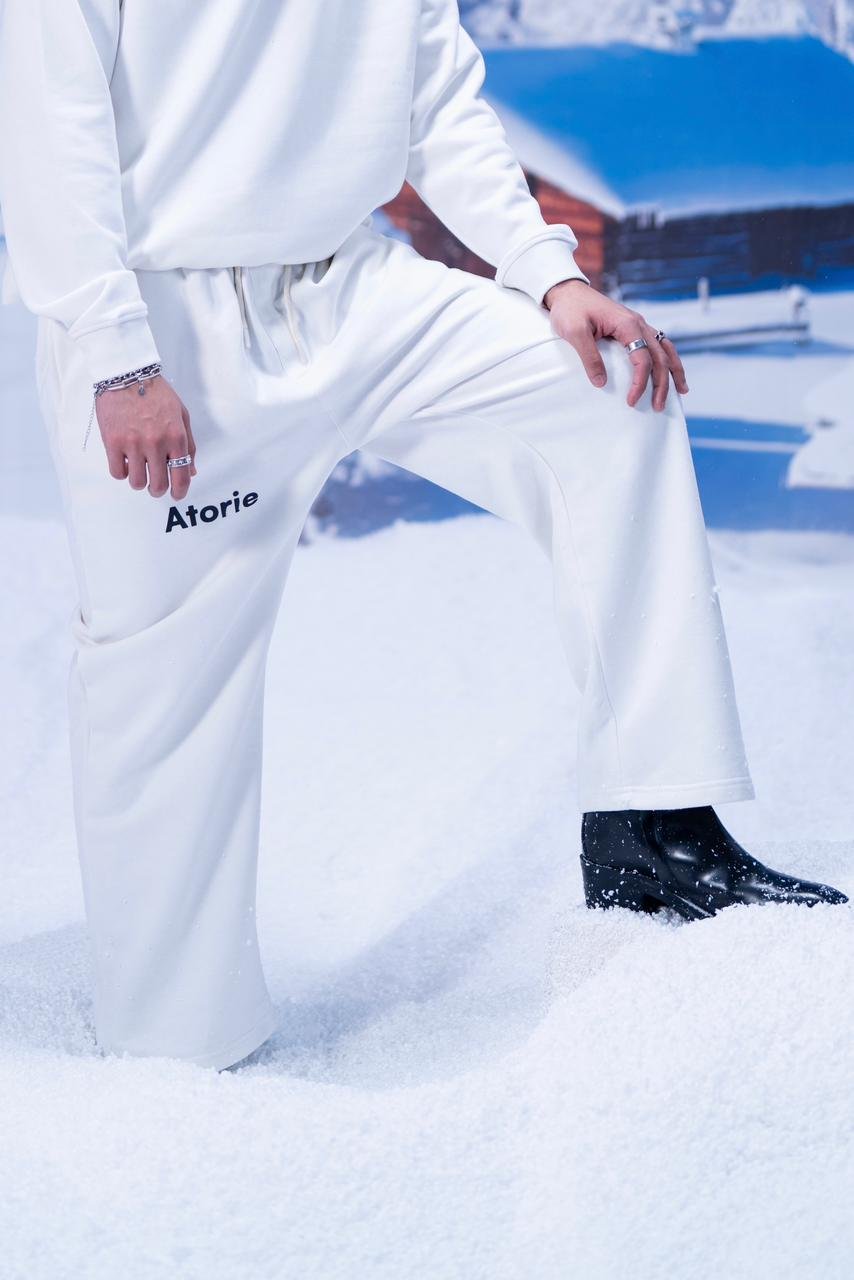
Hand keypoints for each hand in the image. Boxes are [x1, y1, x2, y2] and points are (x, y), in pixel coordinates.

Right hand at [96, 375, 196, 498]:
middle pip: (158, 485)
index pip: (181, 477)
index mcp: (176, 437)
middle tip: (155, 485)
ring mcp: (133, 444)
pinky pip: (117, 473)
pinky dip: (122, 472)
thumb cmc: (156, 393)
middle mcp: (156, 443)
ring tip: (139, 470)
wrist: (127, 374)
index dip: (180, 492)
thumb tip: (191, 472)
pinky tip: (125, 461)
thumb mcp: (181, 415)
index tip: (176, 495)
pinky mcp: (112, 442)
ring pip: (136, 482)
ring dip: (139, 481)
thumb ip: (188, 445)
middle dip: (158, 490)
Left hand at [543, 278, 687, 410]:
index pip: (642, 359)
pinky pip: (657, 344)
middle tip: (658, 407)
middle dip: (662, 383)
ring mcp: (638, 325)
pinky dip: (668, 359)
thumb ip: (589, 356)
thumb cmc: (569, 309)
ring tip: (681, 391)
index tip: (631, 401)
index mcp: (627, 324)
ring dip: (674, 371)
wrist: (567, 291)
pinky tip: (670, 371)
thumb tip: (601, 383)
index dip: (640, 382)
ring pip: (665, 349)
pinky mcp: (633, 328)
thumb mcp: (574, 333)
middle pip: (660, 356)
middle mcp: (638, 323)